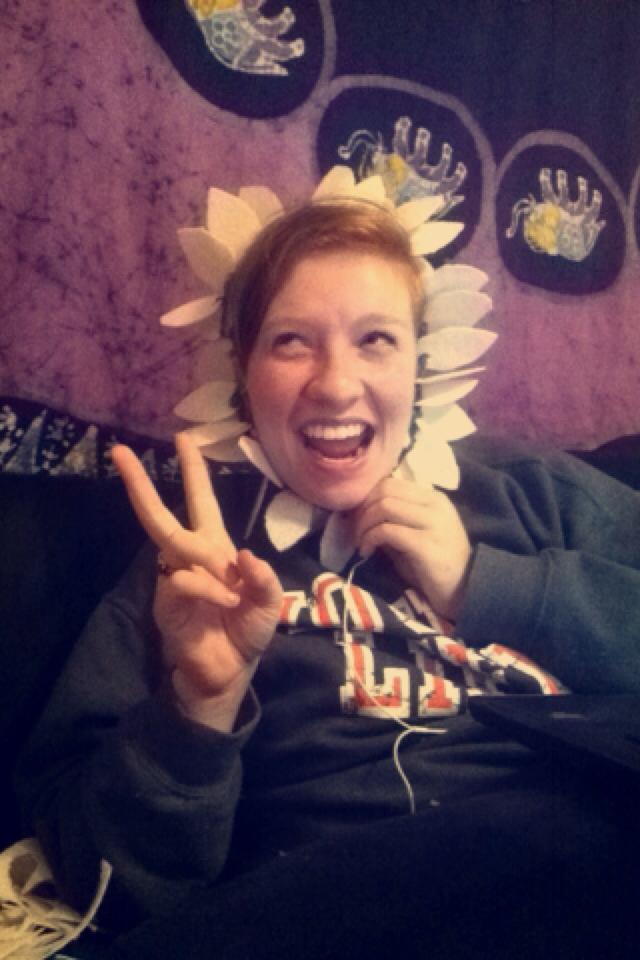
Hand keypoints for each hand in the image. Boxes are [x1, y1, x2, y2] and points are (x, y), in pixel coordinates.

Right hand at [111, 434, 281, 730]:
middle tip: (119, 451)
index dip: (194, 471)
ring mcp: (174, 577)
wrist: (229, 672)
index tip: (183, 438)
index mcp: (215, 547)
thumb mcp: (269, 601)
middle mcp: (190, 556)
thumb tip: (244, 555)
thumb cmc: (247, 631)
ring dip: (202, 556)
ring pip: (172, 542)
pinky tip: (225, 603)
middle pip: (160, 514)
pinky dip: (208, 589)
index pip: (201, 501)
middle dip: (140, 483)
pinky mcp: (166, 601)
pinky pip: (183, 580)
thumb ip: (264, 578)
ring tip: (231, 591)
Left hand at [352, 477, 471, 620]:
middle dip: (363, 510)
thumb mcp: (416, 535)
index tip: (357, 518)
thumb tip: (361, 514)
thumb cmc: (436, 566)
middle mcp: (435, 505)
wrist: (465, 591)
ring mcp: (433, 523)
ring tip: (361, 543)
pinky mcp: (426, 544)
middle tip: (356, 531)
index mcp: (433, 498)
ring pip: (385, 506)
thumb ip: (395, 520)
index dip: (367, 498)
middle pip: (385, 491)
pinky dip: (370, 539)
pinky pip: (388, 530)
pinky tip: (367, 553)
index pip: (391, 482)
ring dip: (365, 525)